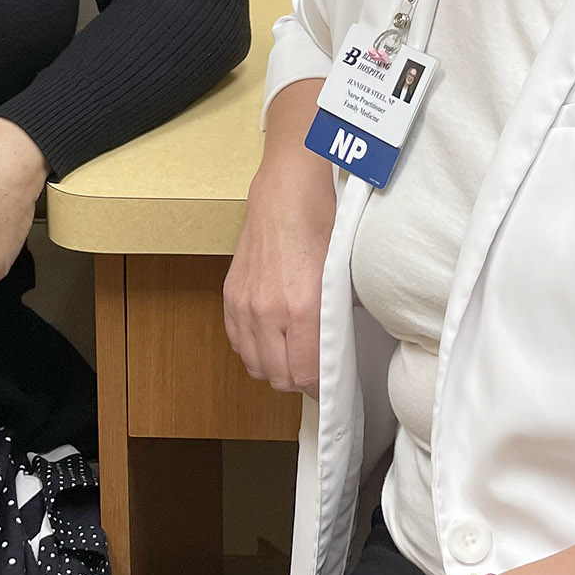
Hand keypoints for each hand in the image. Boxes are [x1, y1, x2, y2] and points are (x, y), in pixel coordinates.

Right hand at [224, 79, 333, 396]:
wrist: (287, 189)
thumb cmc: (323, 222)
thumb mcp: (343, 274)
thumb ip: (337, 317)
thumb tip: (339, 351)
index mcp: (302, 307)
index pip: (305, 374)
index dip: (320, 386)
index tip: (330, 383)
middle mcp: (268, 310)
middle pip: (278, 376)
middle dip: (298, 380)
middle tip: (315, 370)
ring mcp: (245, 303)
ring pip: (255, 363)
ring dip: (273, 366)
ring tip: (293, 354)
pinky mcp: (231, 293)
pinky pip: (237, 341)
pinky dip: (252, 348)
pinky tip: (269, 337)